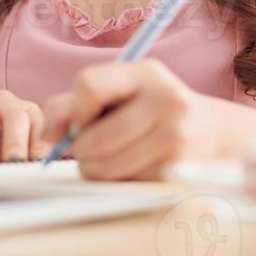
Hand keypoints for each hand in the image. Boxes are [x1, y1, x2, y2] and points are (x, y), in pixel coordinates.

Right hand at [0, 90, 47, 163]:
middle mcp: (4, 101)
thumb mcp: (10, 151)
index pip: (39, 123)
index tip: (39, 165)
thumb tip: (40, 180)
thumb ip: (26, 160)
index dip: (41, 143)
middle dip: (16, 141)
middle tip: (14, 164)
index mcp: (25, 111)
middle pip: (15, 114)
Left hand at [40, 58, 219, 180]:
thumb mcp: (116, 93)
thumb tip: (47, 134)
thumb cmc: (147, 109)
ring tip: (103, 161)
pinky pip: (127, 183)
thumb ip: (71, 105)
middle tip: (84, 151)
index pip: (89, 86)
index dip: (75, 110)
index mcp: (145, 72)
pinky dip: (118, 181)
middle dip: (80, 150)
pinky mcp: (178, 169)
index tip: (80, 121)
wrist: (208, 132)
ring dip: (94, 169)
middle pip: (95, 137)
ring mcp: (176, 136)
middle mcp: (165, 99)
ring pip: (107, 166)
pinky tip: (130, 168)